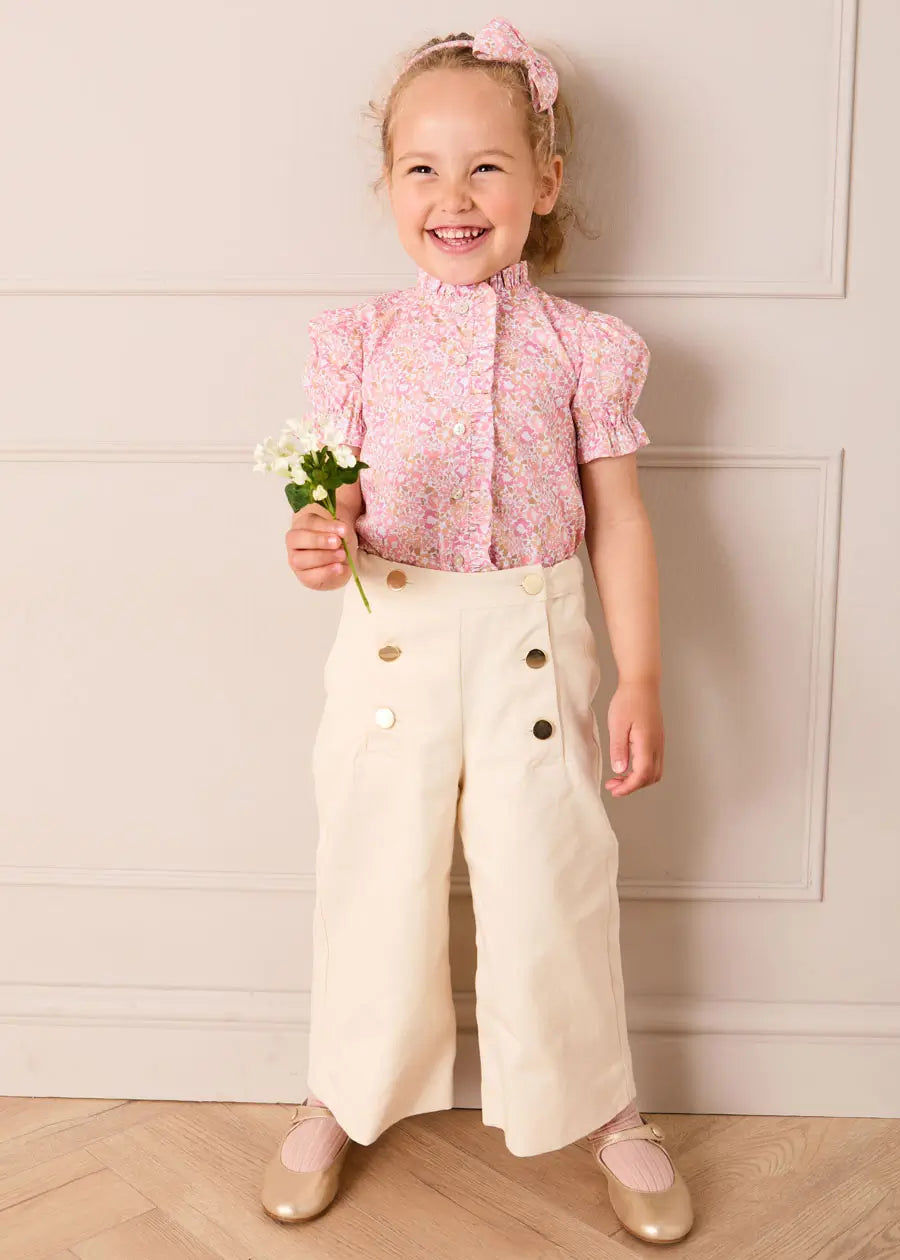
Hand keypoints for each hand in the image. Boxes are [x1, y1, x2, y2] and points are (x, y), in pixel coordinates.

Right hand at [285, 503, 357, 591]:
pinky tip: (339, 567)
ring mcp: (296, 560)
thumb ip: (343, 532)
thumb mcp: (343, 534)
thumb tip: (343, 532)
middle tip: (338, 542)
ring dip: (323, 557)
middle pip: (298, 538)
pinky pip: (310, 576)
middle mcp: (294, 542)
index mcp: (303, 525)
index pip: (309, 522)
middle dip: (319, 540)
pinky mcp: (303, 577)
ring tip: (342, 555)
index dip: (326, 526)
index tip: (343, 529)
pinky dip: (326, 572)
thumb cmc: (337, 544)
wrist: (339, 564)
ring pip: (300, 559)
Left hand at [604, 679, 663, 795]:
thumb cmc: (628, 700)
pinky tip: (627, 764)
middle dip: (633, 786)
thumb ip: (619, 749)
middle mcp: (657, 745)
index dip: (628, 787)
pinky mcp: (657, 738)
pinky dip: (642, 769)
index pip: (642, 775)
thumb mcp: (617, 724)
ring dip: (638, 779)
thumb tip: (620, 770)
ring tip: (619, 777)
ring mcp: (659, 742)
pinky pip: (654, 761)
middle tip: (613, 785)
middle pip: (651, 777)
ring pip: (655, 771)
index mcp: (647, 743)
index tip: (614, 790)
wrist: (642, 683)